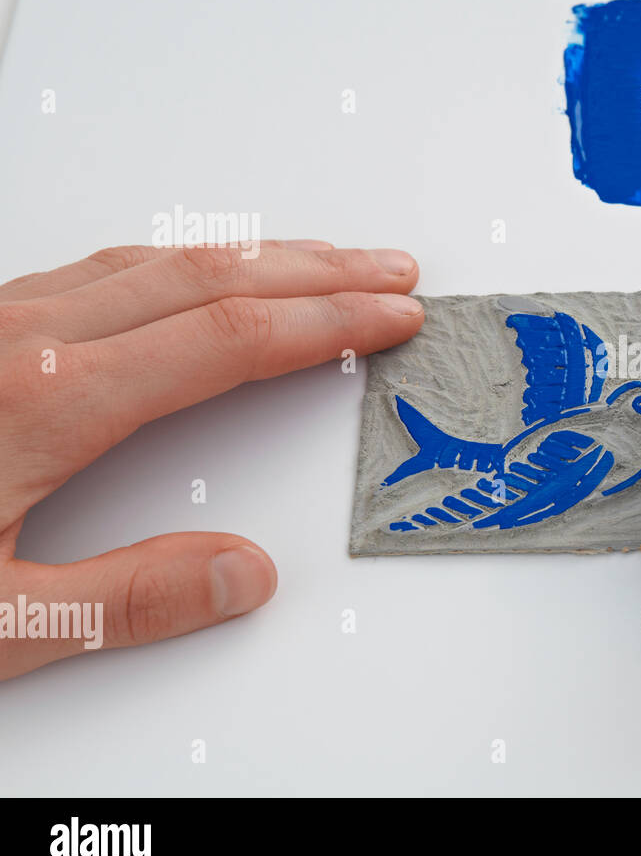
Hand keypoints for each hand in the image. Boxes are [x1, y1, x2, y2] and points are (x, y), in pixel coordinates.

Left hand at [0, 240, 422, 679]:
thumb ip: (127, 601)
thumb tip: (241, 573)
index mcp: (39, 403)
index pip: (226, 340)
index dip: (325, 324)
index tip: (389, 316)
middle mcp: (19, 337)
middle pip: (206, 276)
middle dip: (315, 270)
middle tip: (389, 271)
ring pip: (155, 257)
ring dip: (256, 254)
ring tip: (324, 260)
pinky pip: (104, 266)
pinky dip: (184, 259)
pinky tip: (200, 271)